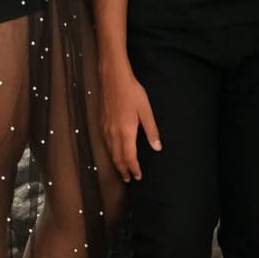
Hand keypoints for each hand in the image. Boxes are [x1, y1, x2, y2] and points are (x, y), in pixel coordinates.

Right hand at [100, 61, 158, 180]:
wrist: (113, 78)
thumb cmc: (132, 92)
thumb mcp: (145, 110)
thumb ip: (151, 130)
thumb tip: (157, 147)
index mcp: (126, 131)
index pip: (129, 157)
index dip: (133, 169)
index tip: (138, 177)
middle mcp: (113, 133)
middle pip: (117, 158)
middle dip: (123, 170)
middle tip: (128, 179)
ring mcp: (105, 128)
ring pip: (109, 152)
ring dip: (116, 163)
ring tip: (121, 170)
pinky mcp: (101, 123)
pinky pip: (105, 144)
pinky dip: (110, 153)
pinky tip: (113, 152)